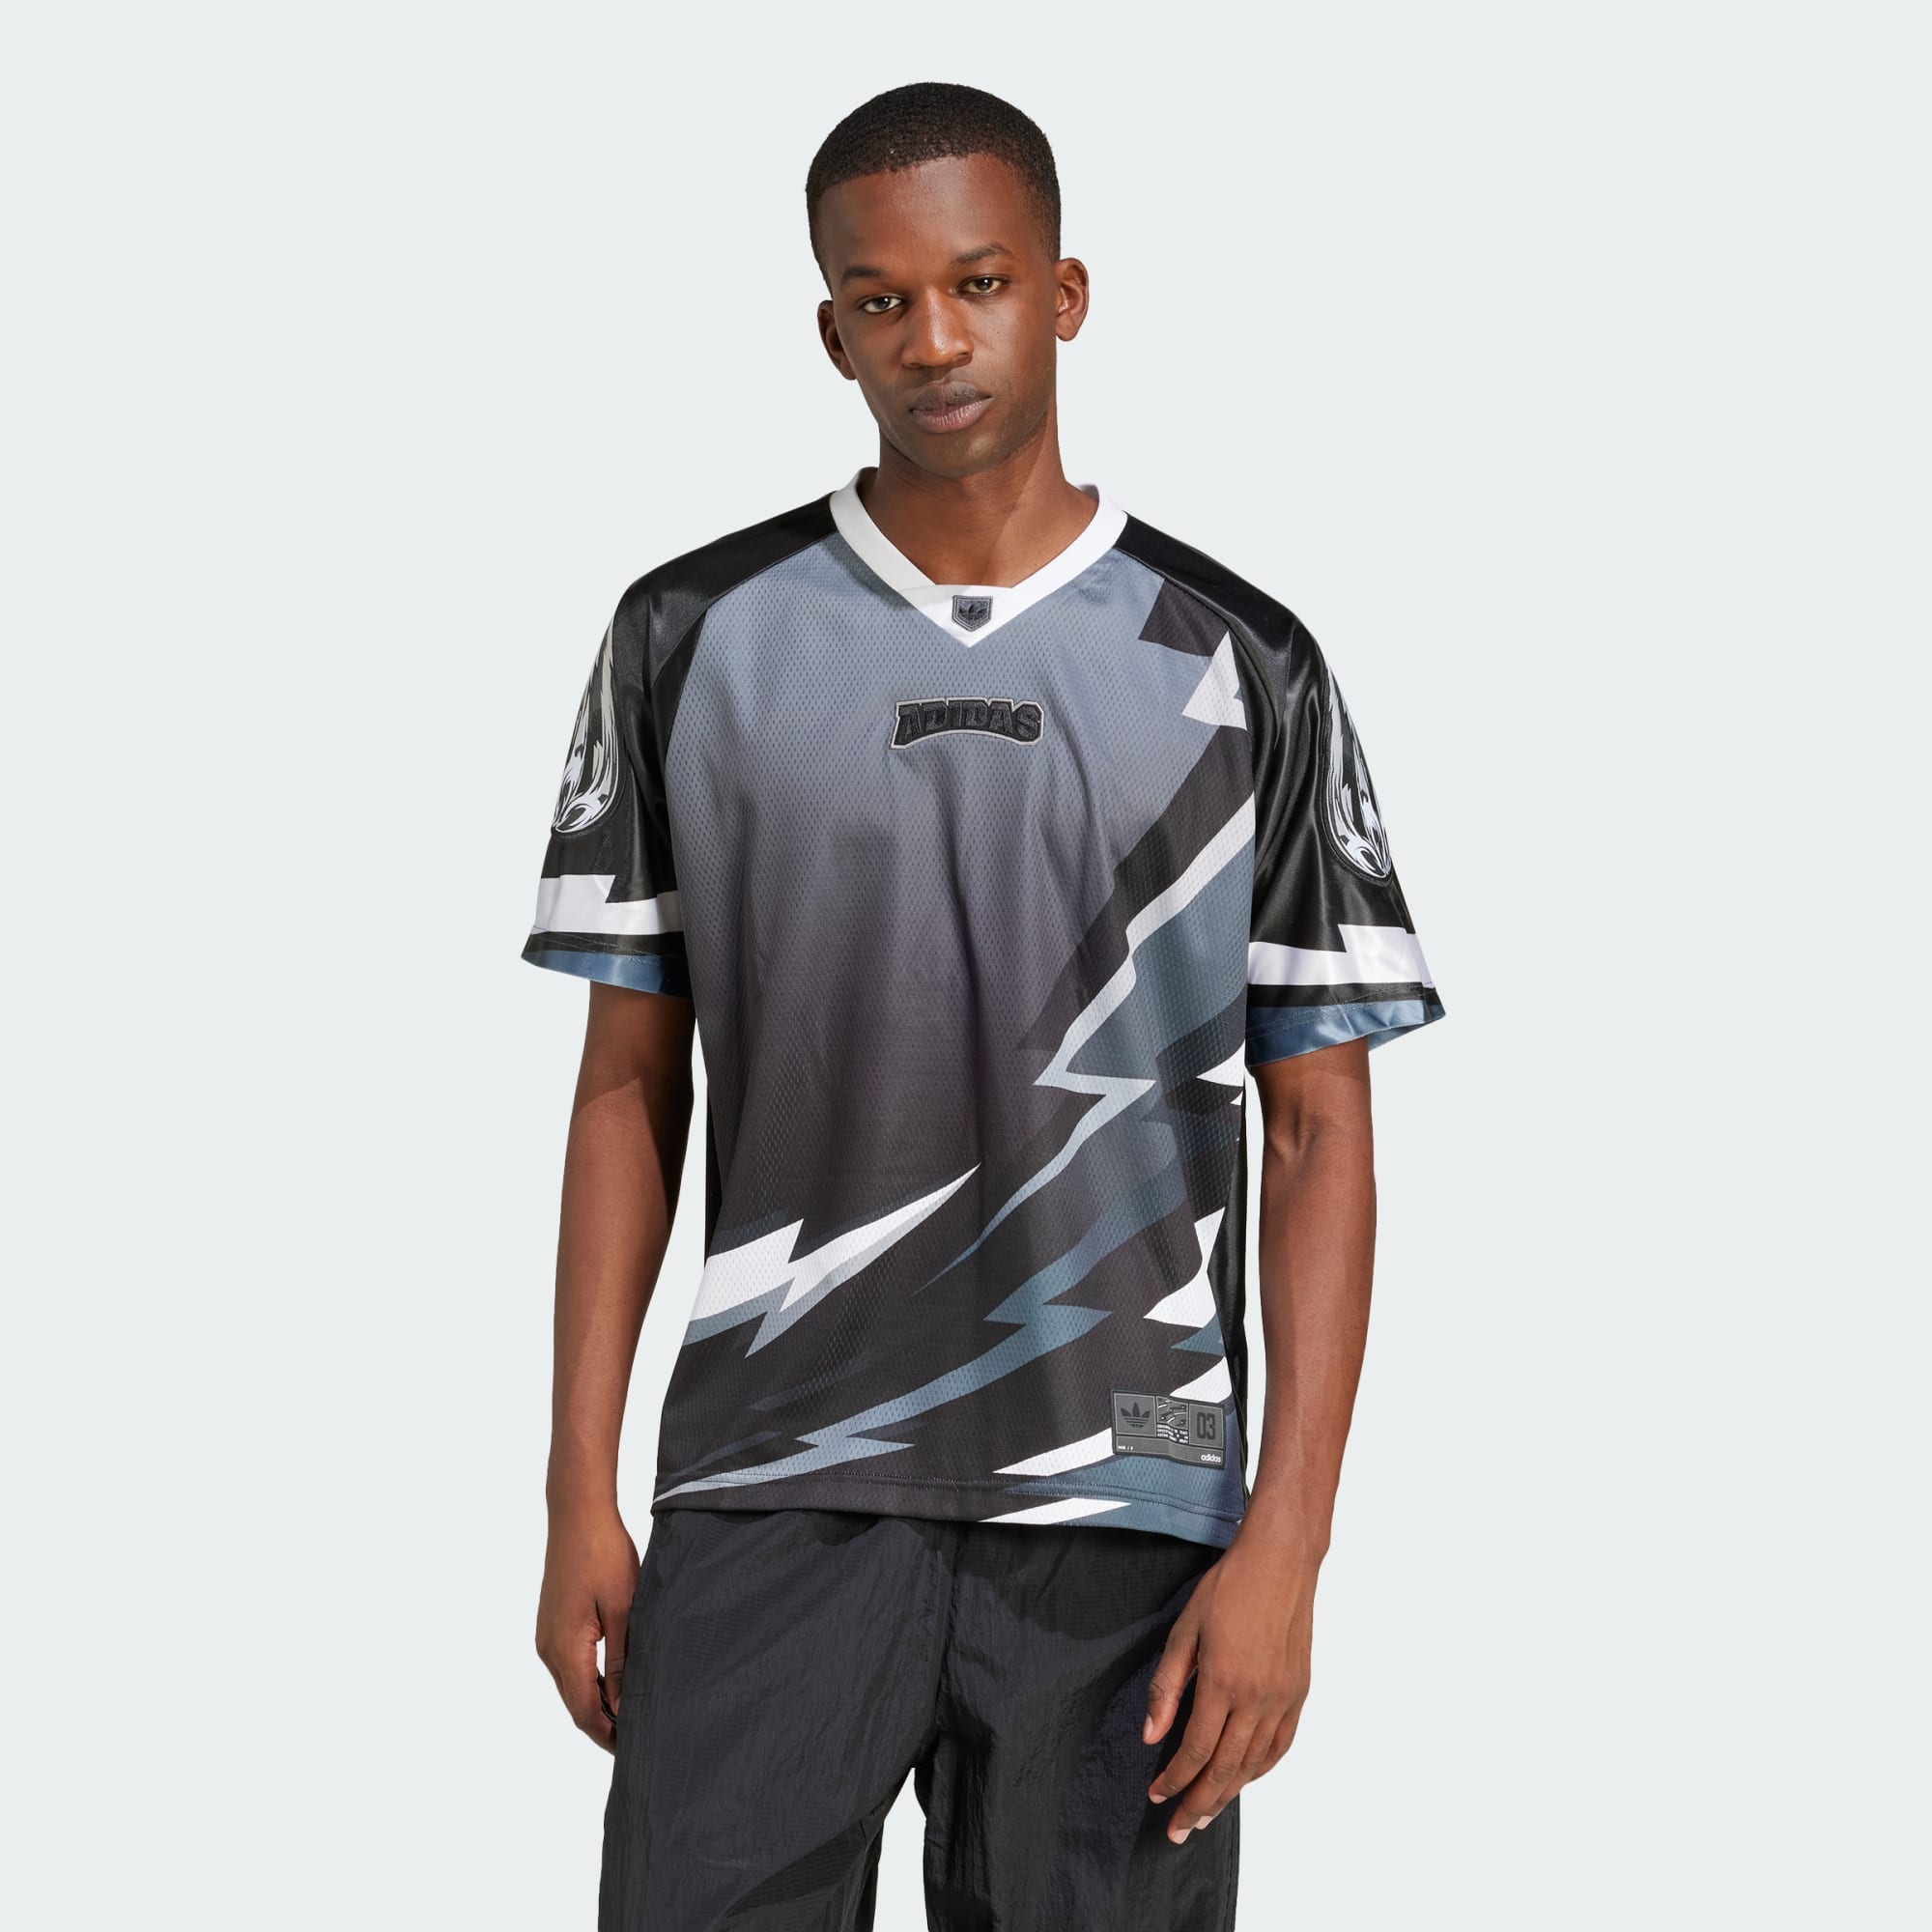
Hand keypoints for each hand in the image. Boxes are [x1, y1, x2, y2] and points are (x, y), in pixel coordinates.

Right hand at [536, 1507, 638, 1751]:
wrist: (577, 1515)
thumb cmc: (604, 1555)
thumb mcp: (624, 1609)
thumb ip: (622, 1661)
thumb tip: (623, 1705)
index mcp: (565, 1649)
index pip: (585, 1711)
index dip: (607, 1736)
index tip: (633, 1751)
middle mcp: (548, 1649)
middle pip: (575, 1704)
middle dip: (603, 1726)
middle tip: (637, 1741)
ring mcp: (546, 1637)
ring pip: (571, 1687)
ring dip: (595, 1705)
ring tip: (630, 1717)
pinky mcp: (551, 1625)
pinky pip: (568, 1667)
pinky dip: (588, 1683)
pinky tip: (613, 1684)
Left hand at [1143, 1529, 1316, 1841]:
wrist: (1280, 1561)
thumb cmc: (1228, 1587)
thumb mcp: (1185, 1630)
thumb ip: (1168, 1686)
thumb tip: (1151, 1735)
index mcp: (1223, 1682)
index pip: (1194, 1750)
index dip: (1173, 1780)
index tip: (1156, 1797)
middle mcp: (1257, 1699)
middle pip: (1224, 1768)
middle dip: (1198, 1804)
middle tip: (1178, 1831)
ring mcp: (1282, 1698)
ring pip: (1253, 1764)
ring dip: (1228, 1794)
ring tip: (1206, 1814)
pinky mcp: (1299, 1693)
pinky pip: (1279, 1746)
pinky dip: (1260, 1770)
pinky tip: (1244, 1779)